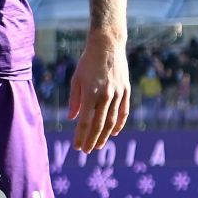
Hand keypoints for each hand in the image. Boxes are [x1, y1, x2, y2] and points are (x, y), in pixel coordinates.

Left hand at [67, 33, 129, 151]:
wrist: (107, 46)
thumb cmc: (87, 63)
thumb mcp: (76, 80)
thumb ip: (74, 100)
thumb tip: (72, 119)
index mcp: (90, 93)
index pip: (84, 121)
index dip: (81, 136)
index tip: (77, 147)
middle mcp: (105, 95)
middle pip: (98, 124)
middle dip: (92, 139)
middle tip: (87, 151)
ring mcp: (118, 94)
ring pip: (112, 121)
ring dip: (105, 135)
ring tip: (99, 145)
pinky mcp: (126, 91)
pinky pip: (123, 111)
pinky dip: (119, 124)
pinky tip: (114, 133)